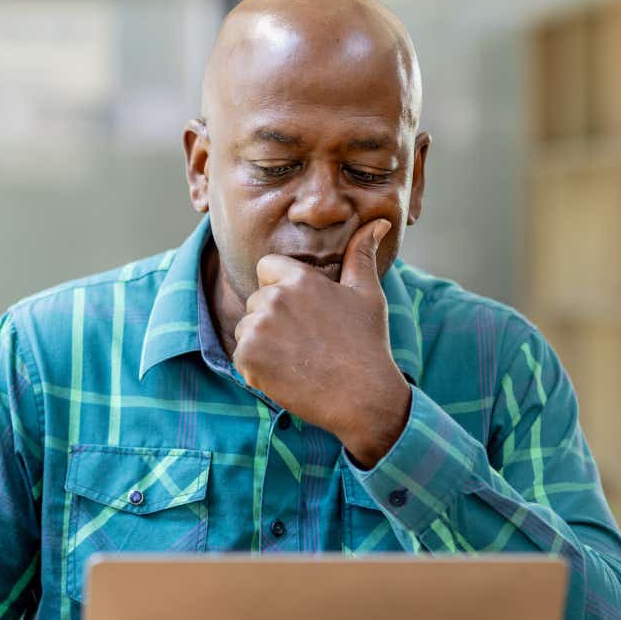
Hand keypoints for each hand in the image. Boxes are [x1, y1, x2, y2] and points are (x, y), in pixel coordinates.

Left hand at [233, 219, 412, 465]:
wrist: (362, 396)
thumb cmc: (367, 343)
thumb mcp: (367, 293)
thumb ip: (361, 253)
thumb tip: (379, 223)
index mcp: (298, 278)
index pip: (267, 268)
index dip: (281, 287)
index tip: (302, 311)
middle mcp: (273, 299)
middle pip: (257, 300)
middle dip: (274, 317)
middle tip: (307, 340)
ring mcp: (257, 329)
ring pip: (247, 327)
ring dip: (264, 342)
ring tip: (298, 357)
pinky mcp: (247, 358)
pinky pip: (241, 354)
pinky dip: (258, 366)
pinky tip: (287, 373)